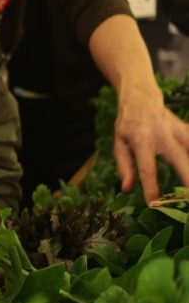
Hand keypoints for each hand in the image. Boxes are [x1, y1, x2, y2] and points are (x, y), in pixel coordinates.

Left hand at [114, 81, 188, 201]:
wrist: (140, 98)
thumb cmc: (128, 126)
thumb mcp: (119, 144)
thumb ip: (124, 166)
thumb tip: (127, 189)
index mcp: (141, 140)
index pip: (147, 168)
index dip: (151, 187)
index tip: (154, 203)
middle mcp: (161, 134)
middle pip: (178, 157)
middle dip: (187, 176)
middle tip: (188, 195)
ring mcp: (177, 130)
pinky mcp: (186, 128)